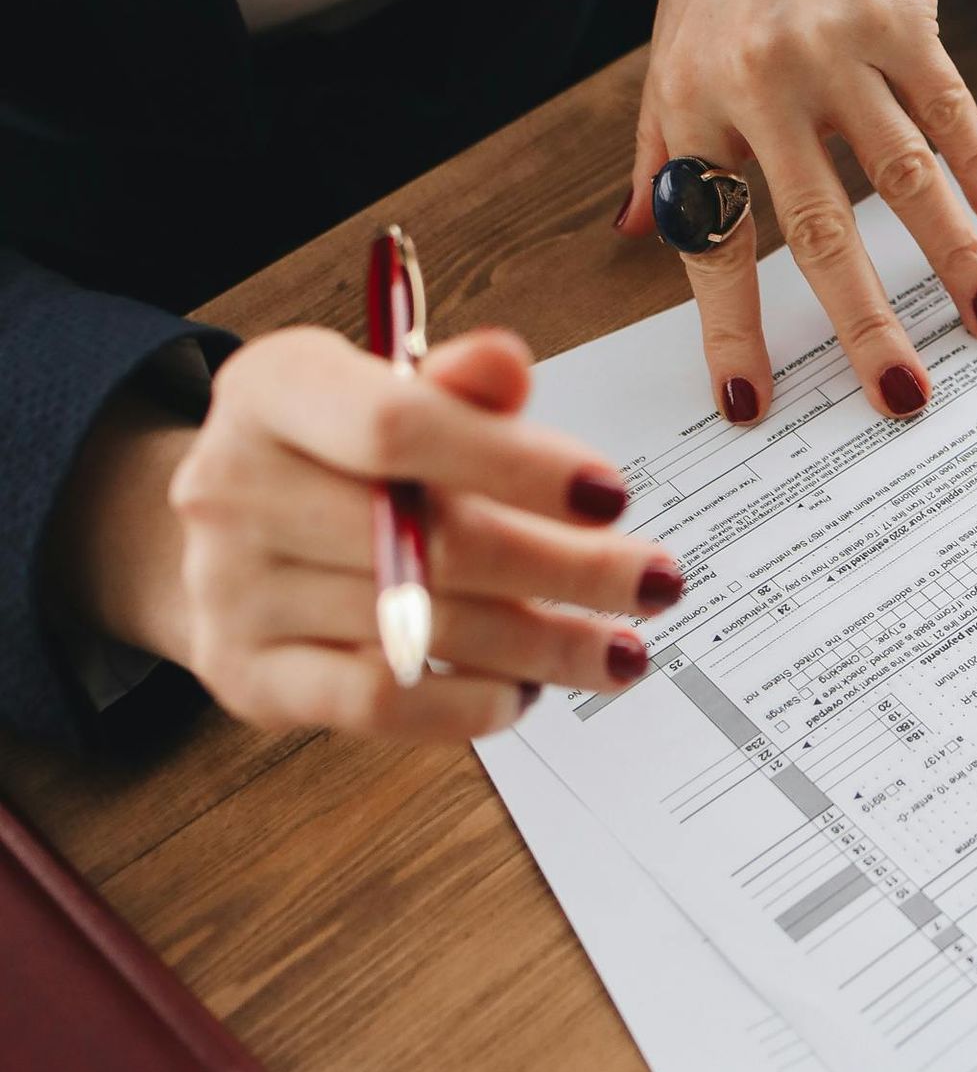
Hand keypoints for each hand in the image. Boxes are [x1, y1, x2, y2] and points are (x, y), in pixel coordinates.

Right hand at [48, 326, 682, 741]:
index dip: (515, 463)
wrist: (224, 530)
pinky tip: (525, 691)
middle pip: (429, 541)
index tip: (613, 495)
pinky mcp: (247, 677)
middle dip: (565, 569)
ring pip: (418, 628)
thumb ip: (458, 385)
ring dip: (540, 645)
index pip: (398, 426)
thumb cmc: (336, 451)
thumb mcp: (386, 387)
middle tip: (656, 582)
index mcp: (273, 388)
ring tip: (618, 649)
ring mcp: (230, 589)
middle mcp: (233, 485)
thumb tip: (508, 367)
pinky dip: (465, 704)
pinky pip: (375, 704)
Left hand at [618, 0, 976, 421]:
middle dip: (859, 322)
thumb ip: (657, 144)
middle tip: (899, 399)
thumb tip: (635, 232)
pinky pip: (948, 109)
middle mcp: (756, 80)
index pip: (709, 239)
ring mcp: (833, 46)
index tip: (752, 408)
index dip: (729, 329)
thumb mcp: (672, 40)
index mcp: (689, 101)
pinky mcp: (902, 13)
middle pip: (815, 226)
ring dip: (951, 257)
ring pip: (900, 175)